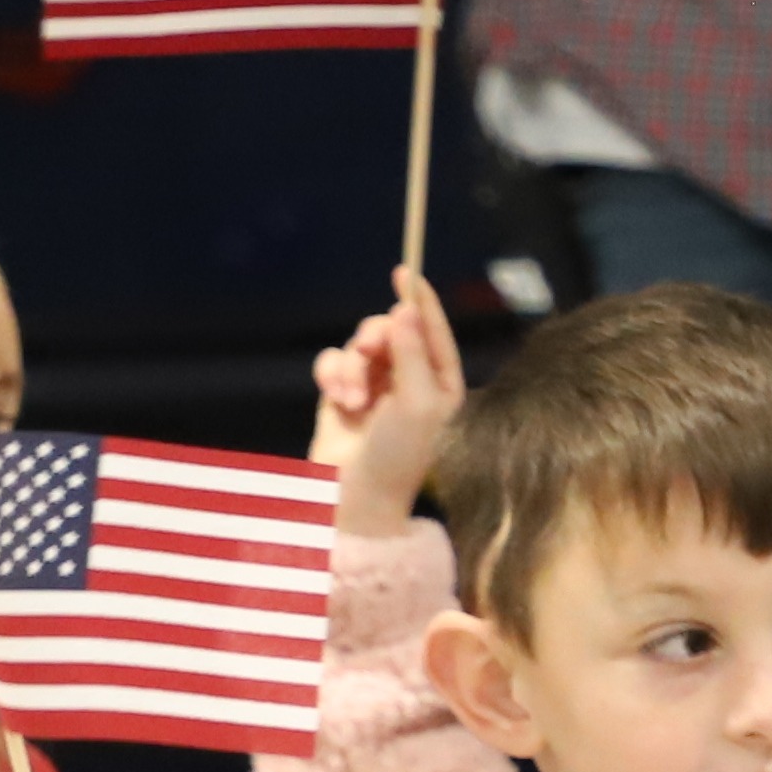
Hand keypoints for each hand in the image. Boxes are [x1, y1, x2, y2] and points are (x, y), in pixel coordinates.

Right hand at [308, 262, 468, 544]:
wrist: (354, 499)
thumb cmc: (398, 455)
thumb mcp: (417, 402)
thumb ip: (412, 352)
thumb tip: (405, 309)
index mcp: (440, 383)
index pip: (432, 330)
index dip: (420, 300)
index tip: (405, 272)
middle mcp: (409, 381)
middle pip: (391, 330)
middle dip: (376, 336)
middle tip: (370, 348)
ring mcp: (373, 388)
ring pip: (358, 346)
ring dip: (351, 366)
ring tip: (351, 398)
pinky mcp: (340, 396)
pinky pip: (332, 362)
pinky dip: (331, 375)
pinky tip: (337, 399)